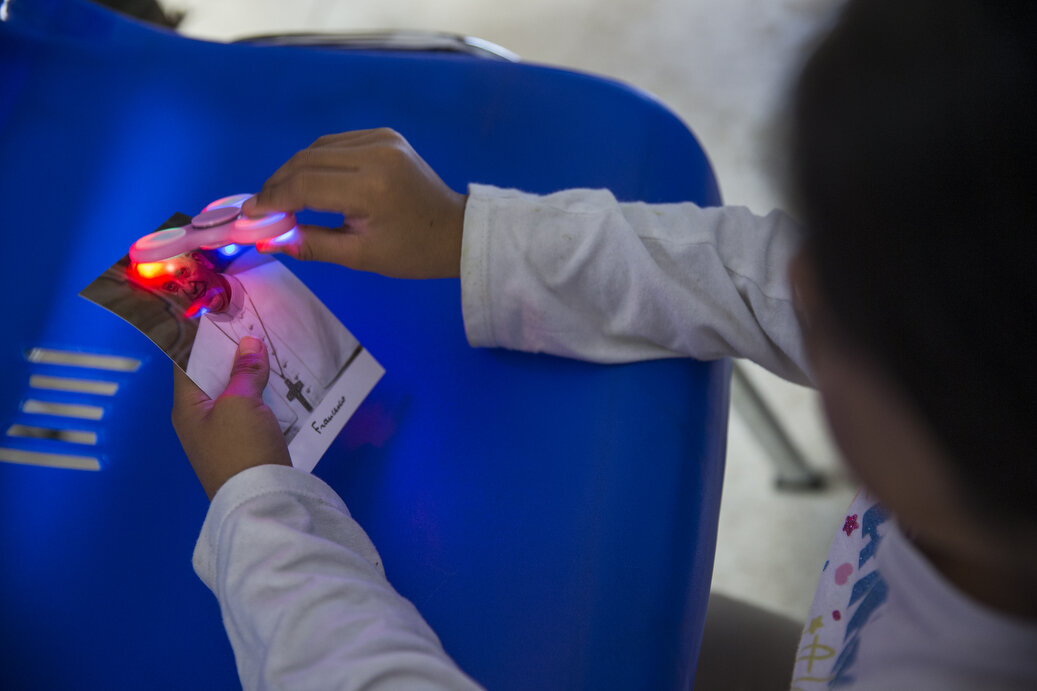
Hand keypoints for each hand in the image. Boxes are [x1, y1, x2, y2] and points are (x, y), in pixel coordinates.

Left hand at [172, 336, 290, 499]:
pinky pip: (251, 411)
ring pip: (234, 394)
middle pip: (212, 377)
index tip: (220, 312)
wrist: (261, 501)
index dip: (200, 337)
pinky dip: (262, 395)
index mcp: (187, 407)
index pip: (186, 361)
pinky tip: (280, 383)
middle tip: (253, 325)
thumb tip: (249, 343)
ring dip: (250, 374)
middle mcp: (199, 420)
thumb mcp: (241, 403)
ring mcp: (222, 435)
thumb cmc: (241, 448)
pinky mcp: (245, 446)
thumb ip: (245, 371)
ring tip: (270, 348)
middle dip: (232, 353)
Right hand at [243, 128, 466, 278]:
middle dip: (278, 184)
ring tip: (281, 196)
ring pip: (318, 148)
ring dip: (294, 170)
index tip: (250, 214)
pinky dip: (317, 160)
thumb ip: (312, 244)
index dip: (272, 199)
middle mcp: (375, 154)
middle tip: (259, 206)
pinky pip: (337, 143)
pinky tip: (309, 180)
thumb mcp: (360, 256)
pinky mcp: (385, 134)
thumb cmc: (411, 252)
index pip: (305, 185)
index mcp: (372, 187)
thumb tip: (268, 238)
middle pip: (307, 161)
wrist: (454, 230)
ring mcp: (382, 139)